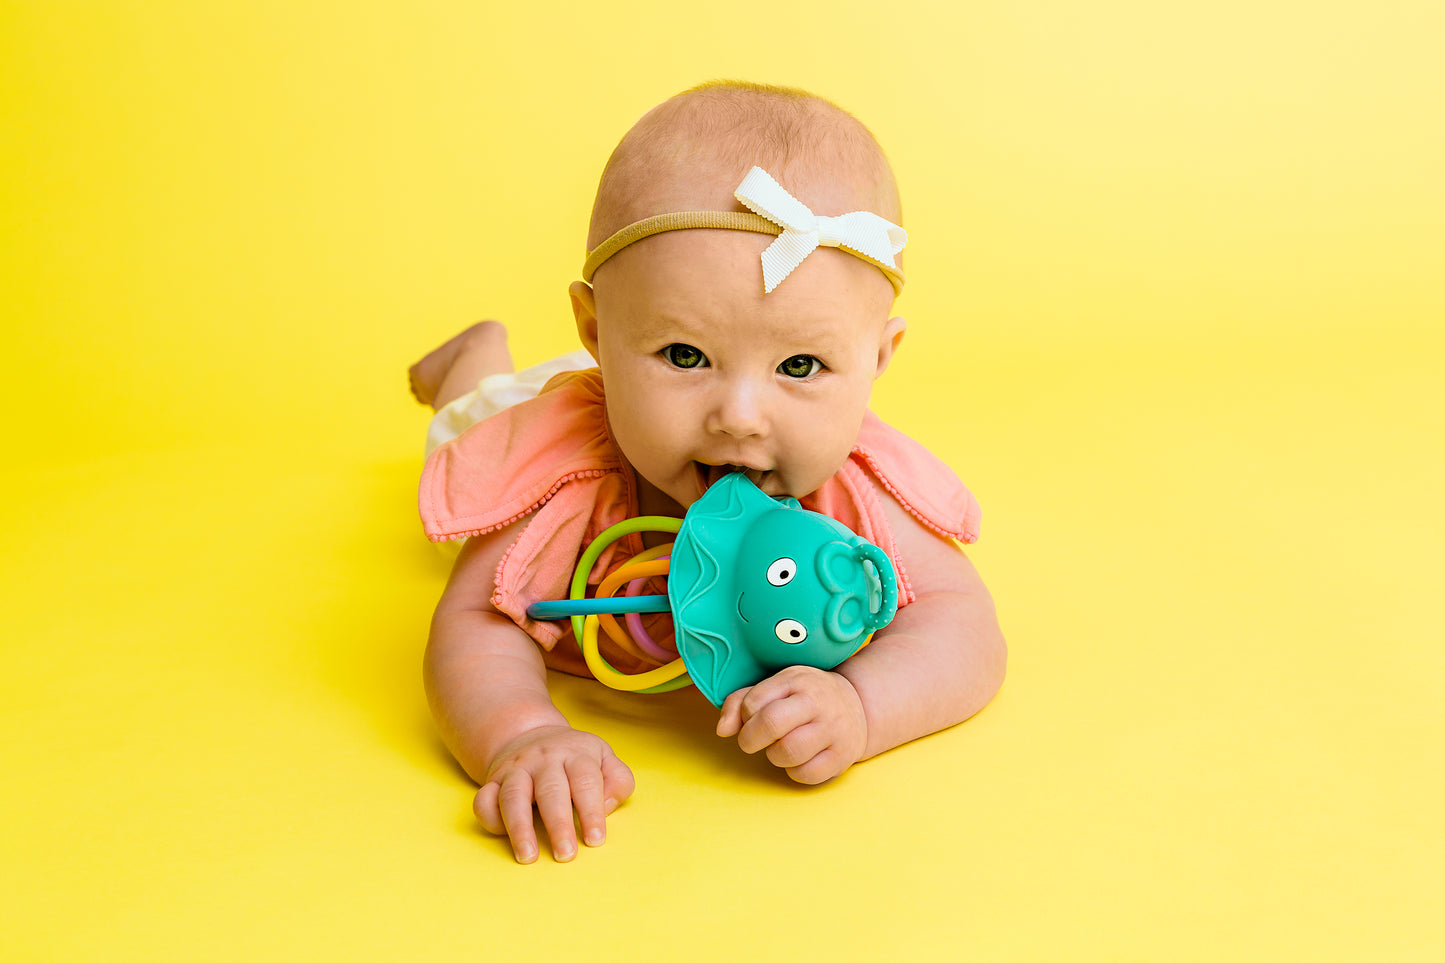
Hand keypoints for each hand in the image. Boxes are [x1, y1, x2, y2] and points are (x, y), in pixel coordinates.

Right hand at [473, 725, 634, 863]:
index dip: (592, 812)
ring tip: (528, 857)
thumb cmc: (576, 758)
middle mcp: (544, 759)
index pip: (586, 782)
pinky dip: (489, 817)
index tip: (595, 840)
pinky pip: (484, 799)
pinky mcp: (493, 780)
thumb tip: (607, 807)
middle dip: (558, 824)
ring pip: (513, 796)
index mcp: (577, 754)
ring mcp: (516, 768)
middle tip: (565, 855)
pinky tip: (503, 835)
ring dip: (520, 827)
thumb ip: (618, 781)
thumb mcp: (605, 759)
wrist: (531, 734)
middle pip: (550, 790)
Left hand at [715, 666, 867, 783]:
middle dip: (750, 739)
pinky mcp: (842, 756)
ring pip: (788, 752)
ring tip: (781, 747)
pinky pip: (806, 774)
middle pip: (771, 723)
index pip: (754, 702)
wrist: (858, 703)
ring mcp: (833, 729)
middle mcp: (817, 701)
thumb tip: (722, 730)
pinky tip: (799, 759)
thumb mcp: (775, 687)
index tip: (750, 720)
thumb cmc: (805, 697)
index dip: (743, 717)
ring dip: (774, 756)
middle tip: (752, 741)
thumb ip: (741, 702)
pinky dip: (795, 771)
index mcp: (796, 679)